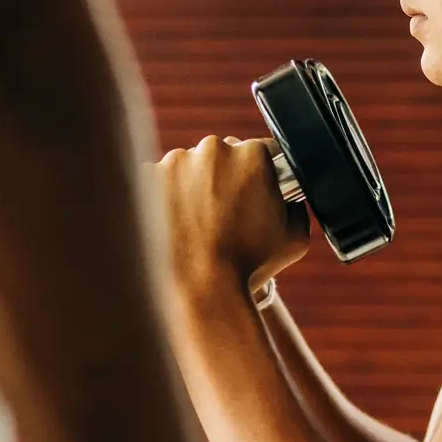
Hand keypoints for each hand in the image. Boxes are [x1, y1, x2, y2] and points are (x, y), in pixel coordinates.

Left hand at [157, 136, 309, 294]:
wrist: (199, 291)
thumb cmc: (248, 267)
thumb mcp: (295, 238)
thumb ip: (297, 207)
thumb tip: (288, 197)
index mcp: (251, 155)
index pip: (260, 151)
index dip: (260, 175)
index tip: (251, 194)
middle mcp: (211, 149)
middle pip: (220, 156)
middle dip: (222, 178)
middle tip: (222, 214)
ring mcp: (173, 161)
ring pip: (186, 167)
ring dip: (190, 188)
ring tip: (194, 225)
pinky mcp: (144, 176)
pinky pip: (155, 180)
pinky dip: (161, 198)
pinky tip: (171, 225)